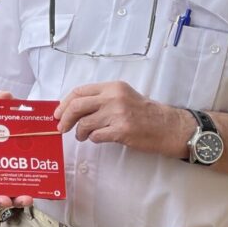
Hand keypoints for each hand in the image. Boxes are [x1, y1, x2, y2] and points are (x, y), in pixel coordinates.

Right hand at [0, 90, 33, 208]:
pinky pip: (21, 191)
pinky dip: (26, 196)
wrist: (16, 130)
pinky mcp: (19, 181)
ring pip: (5, 194)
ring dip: (14, 200)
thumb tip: (5, 95)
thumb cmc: (2, 125)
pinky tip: (36, 195)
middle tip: (6, 199)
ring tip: (26, 199)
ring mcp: (5, 177)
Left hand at [57, 81, 191, 157]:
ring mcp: (118, 114)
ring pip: (84, 123)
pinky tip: (98, 138)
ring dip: (79, 132)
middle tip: (61, 128)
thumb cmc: (145, 113)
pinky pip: (96, 136)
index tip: (58, 114)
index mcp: (113, 87)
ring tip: (83, 136)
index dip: (64, 104)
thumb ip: (101, 99)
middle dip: (64, 118)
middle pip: (77, 106)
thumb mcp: (123, 97)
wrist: (170, 127)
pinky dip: (93, 139)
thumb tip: (72, 109)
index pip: (79, 92)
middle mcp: (114, 97)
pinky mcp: (122, 130)